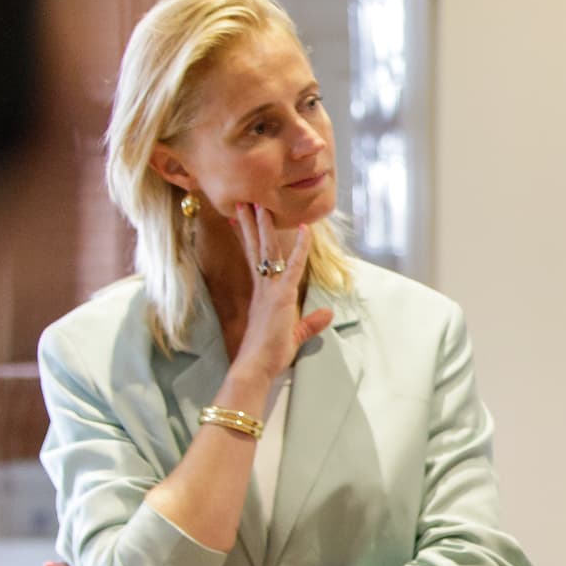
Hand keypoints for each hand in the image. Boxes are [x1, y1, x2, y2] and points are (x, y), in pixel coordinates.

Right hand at [229, 203, 329, 380]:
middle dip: (249, 222)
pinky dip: (300, 248)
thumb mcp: (295, 335)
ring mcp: (270, 289)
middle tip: (243, 200)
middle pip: (256, 246)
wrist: (256, 365)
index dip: (246, 236)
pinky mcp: (280, 296)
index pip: (253, 256)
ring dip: (264, 225)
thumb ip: (310, 323)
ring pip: (267, 250)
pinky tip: (305, 229)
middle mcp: (263, 286)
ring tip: (258, 203)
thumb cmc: (268, 354)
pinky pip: (292, 266)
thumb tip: (328, 314)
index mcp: (262, 292)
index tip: (238, 217)